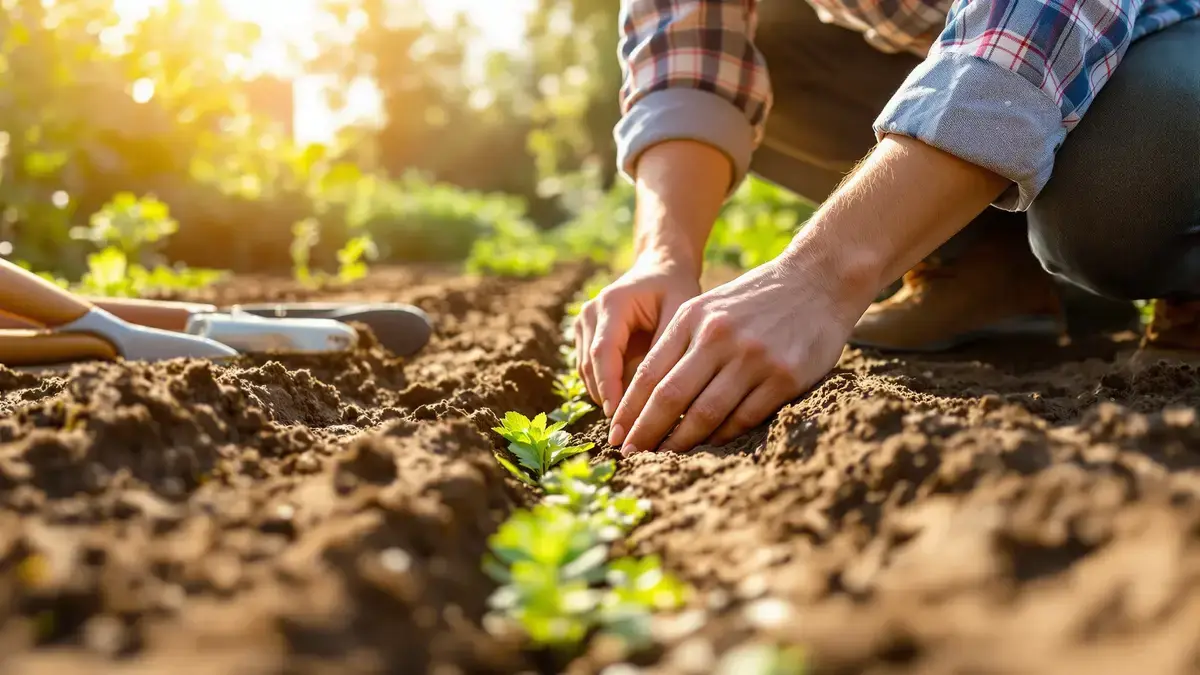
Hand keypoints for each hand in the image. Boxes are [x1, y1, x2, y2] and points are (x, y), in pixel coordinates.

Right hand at [575, 256, 700, 416]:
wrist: (659, 269)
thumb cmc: (675, 289)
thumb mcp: (680, 312)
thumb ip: (666, 349)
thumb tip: (658, 394)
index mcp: (612, 303)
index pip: (603, 352)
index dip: (609, 387)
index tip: (618, 418)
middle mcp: (590, 313)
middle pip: (590, 367)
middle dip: (607, 400)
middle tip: (626, 434)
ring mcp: (583, 325)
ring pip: (587, 373)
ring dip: (606, 398)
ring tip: (630, 425)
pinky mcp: (584, 337)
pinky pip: (591, 372)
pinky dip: (607, 389)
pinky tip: (628, 407)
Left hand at [607, 252, 873, 454]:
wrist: (818, 279)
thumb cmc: (756, 299)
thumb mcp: (709, 306)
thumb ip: (679, 343)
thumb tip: (645, 397)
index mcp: (693, 317)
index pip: (650, 373)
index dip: (629, 409)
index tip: (616, 434)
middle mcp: (718, 336)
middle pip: (671, 397)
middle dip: (646, 432)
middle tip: (631, 455)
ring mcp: (753, 357)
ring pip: (705, 413)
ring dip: (681, 442)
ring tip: (665, 458)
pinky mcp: (784, 376)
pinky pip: (743, 417)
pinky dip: (722, 436)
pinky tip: (708, 446)